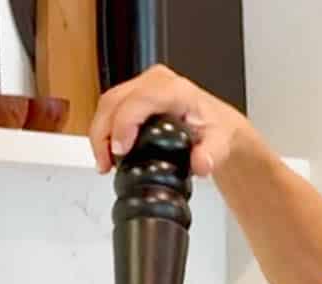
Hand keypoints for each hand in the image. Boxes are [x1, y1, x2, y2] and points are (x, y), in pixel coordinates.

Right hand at [89, 64, 255, 176]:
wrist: (218, 124)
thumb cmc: (216, 129)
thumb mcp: (220, 144)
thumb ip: (211, 155)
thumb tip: (200, 164)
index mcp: (175, 90)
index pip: (139, 100)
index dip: (124, 124)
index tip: (119, 150)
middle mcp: (156, 82)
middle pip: (115, 100)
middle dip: (103, 134)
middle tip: (105, 164)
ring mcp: (143, 85)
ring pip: (108, 103)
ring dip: (100, 134)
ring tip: (104, 162)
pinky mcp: (134, 93)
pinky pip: (111, 107)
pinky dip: (105, 130)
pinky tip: (108, 151)